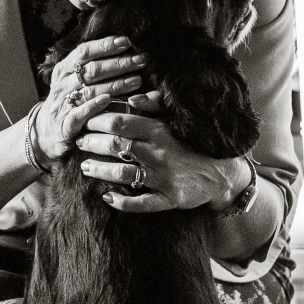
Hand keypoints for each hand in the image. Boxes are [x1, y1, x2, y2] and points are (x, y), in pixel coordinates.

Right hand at [34, 36, 145, 163]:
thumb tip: (122, 50)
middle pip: (91, 70)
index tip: (126, 41)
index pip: (84, 52)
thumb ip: (91, 67)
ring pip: (90, 90)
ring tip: (137, 80)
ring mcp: (63, 105)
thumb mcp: (72, 81)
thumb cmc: (67, 102)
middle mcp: (62, 85)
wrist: (45, 133)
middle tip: (140, 60)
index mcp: (64, 70)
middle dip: (118, 64)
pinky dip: (93, 106)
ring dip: (115, 85)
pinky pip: (79, 114)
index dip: (105, 46)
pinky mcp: (66, 125)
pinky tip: (108, 100)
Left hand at [76, 101, 249, 213]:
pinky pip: (141, 204)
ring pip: (121, 174)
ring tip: (85, 167)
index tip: (85, 121)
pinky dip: (121, 202)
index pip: (120, 122)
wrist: (225, 173)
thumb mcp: (180, 119)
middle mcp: (159, 153)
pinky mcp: (170, 199)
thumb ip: (157, 105)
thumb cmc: (196, 142)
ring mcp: (164, 178)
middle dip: (91, 144)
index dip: (96, 121)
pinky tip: (107, 198)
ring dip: (98, 171)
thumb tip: (133, 98)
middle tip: (78, 142)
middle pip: (115, 147)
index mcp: (160, 130)